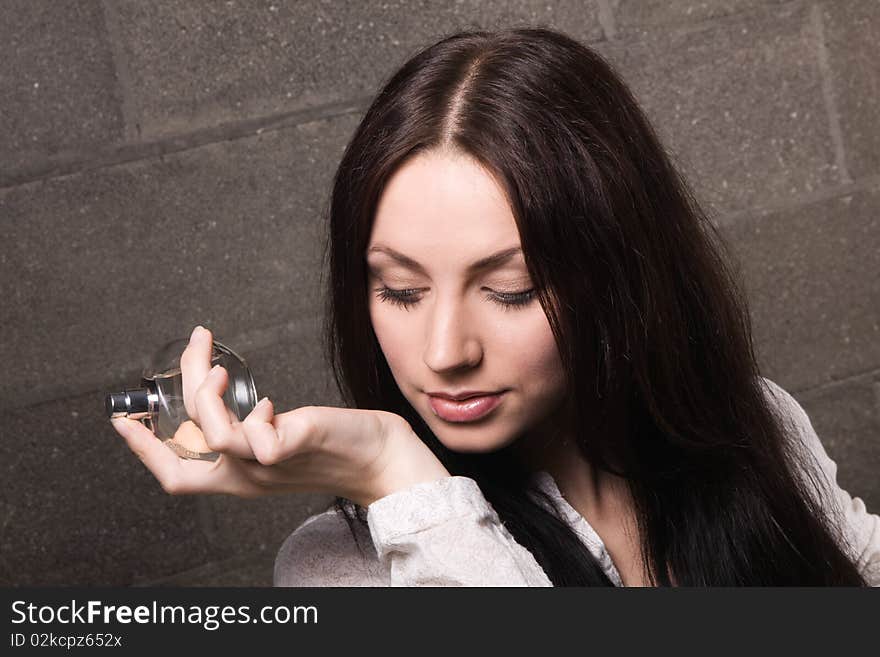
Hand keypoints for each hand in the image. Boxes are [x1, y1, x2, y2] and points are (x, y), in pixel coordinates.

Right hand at [109, 326, 449, 505]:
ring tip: (218, 366)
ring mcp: (271, 466)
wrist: (383, 459)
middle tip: (191, 350)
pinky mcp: (297, 446)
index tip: (122, 420)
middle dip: (171, 401)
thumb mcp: (280, 441)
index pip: (177, 475)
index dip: (143, 451)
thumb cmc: (333, 446)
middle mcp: (248, 477)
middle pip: (182, 460)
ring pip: (216, 438)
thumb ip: (253, 429)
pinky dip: (254, 414)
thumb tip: (236, 400)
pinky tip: (268, 402)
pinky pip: (259, 439)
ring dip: (207, 395)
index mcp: (238, 476)